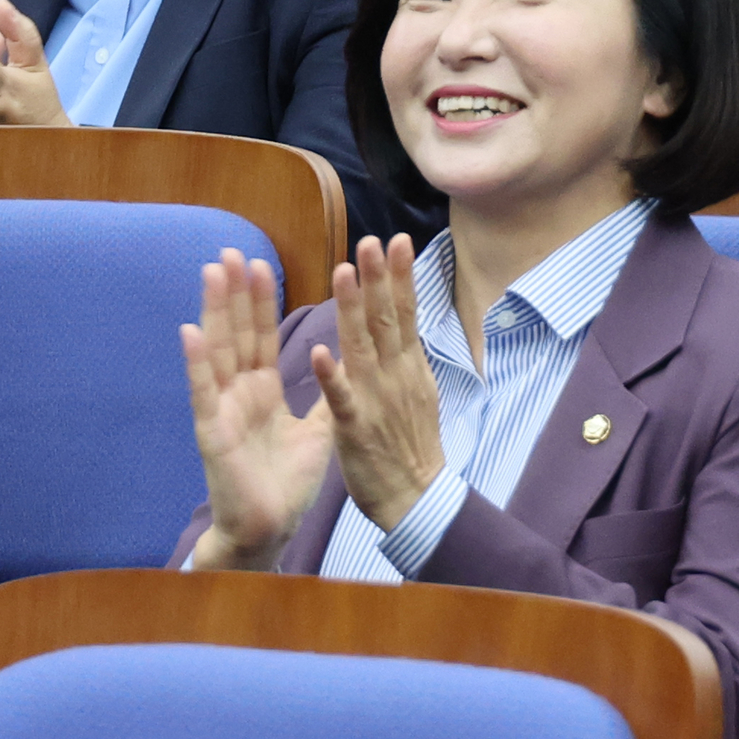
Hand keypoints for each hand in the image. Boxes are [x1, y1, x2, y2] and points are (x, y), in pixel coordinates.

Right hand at [181, 250, 334, 568]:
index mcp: (262, 392)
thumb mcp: (317, 433)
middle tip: (231, 252)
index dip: (260, 302)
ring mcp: (222, 410)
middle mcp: (238, 394)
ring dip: (214, 311)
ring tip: (212, 272)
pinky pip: (203, 393)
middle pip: (236, 334)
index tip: (261, 263)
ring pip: (218, 352)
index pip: (261, 337)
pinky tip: (189, 331)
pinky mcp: (212, 432)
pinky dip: (196, 363)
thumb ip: (328, 398)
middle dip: (235, 294)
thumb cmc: (287, 485)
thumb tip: (346, 366)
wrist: (270, 529)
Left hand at [314, 235, 448, 531]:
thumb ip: (406, 361)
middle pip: (387, 319)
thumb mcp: (418, 395)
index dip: (400, 276)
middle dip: (379, 278)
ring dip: (353, 308)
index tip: (397, 240)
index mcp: (408, 368)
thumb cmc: (411, 448)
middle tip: (371, 240)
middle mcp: (395, 377)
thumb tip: (404, 328)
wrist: (416, 499)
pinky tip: (321, 350)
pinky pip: (341, 398)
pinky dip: (332, 374)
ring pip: (363, 346)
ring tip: (344, 271)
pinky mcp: (356, 427)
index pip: (405, 313)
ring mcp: (376, 400)